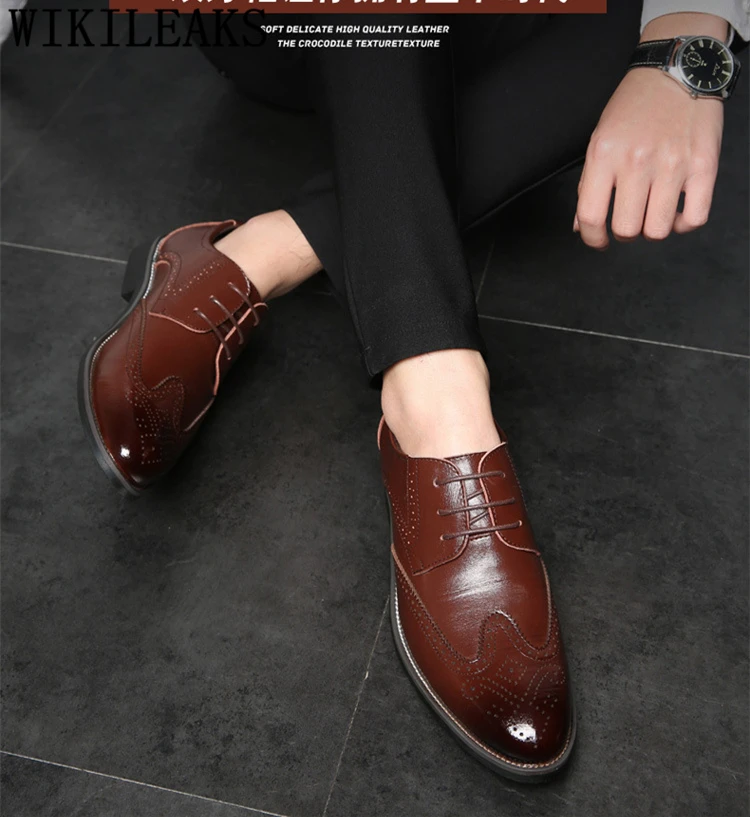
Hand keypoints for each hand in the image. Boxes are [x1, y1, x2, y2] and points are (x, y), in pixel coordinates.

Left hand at [574, 65, 724, 249]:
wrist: (677, 69)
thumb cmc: (635, 106)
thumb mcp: (600, 139)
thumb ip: (589, 184)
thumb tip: (580, 226)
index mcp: (605, 155)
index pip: (591, 217)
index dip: (592, 238)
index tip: (598, 239)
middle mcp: (637, 161)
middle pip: (627, 230)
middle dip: (624, 234)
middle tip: (627, 221)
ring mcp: (673, 165)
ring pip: (659, 230)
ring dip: (652, 229)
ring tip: (651, 214)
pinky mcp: (704, 166)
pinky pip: (694, 218)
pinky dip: (683, 224)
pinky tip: (676, 213)